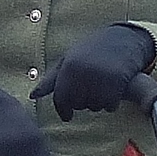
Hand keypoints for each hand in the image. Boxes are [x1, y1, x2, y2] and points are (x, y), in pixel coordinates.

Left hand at [31, 22, 154, 119]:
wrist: (124, 38)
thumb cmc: (92, 51)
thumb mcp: (69, 60)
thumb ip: (51, 79)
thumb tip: (32, 96)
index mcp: (69, 66)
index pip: (60, 98)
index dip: (63, 110)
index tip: (67, 117)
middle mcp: (83, 72)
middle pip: (77, 104)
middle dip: (82, 103)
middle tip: (90, 90)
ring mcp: (101, 77)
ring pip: (93, 106)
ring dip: (97, 102)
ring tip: (102, 86)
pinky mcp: (118, 82)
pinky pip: (109, 106)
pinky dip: (111, 103)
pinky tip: (113, 90)